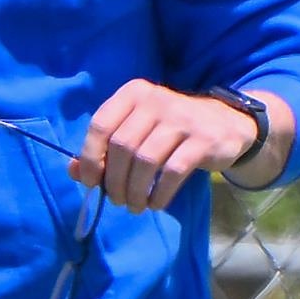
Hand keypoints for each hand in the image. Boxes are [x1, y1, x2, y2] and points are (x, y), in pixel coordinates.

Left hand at [69, 80, 263, 213]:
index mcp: (134, 93)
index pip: (101, 125)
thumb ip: (104, 149)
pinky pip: (172, 172)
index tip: (91, 182)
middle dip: (114, 181)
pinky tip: (156, 203)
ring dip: (135, 191)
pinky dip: (159, 194)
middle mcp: (156, 100)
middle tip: (118, 200)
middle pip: (122, 147)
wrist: (226, 124)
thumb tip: (73, 171)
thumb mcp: (137, 131)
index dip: (90, 157)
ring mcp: (181, 118)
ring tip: (135, 205)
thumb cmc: (171, 131)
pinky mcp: (202, 139)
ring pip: (145, 161)